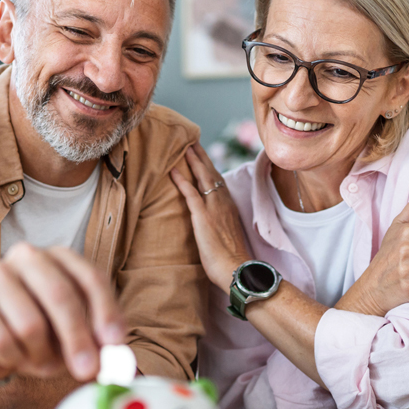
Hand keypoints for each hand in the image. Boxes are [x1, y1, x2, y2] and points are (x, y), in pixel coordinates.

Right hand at [0, 244, 126, 382]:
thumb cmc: (37, 332)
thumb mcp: (72, 333)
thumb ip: (96, 341)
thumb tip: (117, 360)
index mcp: (59, 258)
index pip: (90, 278)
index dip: (106, 312)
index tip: (115, 343)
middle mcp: (26, 257)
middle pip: (59, 295)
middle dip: (77, 338)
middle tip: (87, 370)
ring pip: (30, 324)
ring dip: (41, 355)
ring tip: (40, 361)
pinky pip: (0, 340)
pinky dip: (14, 359)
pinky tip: (14, 357)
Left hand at [170, 144, 253, 291]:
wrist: (237, 269)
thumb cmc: (232, 260)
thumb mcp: (227, 236)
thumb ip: (219, 225)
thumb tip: (212, 226)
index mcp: (229, 207)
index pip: (218, 180)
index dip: (209, 167)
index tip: (201, 154)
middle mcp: (223, 203)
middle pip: (210, 172)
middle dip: (200, 156)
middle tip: (191, 140)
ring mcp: (213, 208)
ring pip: (202, 177)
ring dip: (192, 160)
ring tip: (182, 145)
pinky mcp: (203, 217)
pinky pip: (190, 193)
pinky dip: (181, 180)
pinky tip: (172, 169)